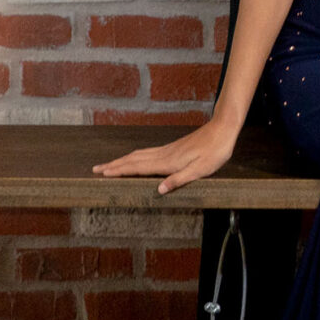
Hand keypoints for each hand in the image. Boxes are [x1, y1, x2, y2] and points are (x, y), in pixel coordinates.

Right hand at [95, 116, 237, 195]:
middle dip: (114, 165)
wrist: (223, 129)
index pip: (138, 167)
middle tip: (96, 169)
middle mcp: (164, 154)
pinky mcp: (173, 148)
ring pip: (139, 155)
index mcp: (168, 162)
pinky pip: (148, 153)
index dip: (119, 171)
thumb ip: (179, 180)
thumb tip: (159, 191)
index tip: (102, 174)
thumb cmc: (215, 151)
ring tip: (110, 165)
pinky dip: (135, 157)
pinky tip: (136, 159)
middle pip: (133, 159)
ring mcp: (168, 150)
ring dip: (122, 160)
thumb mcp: (201, 170)